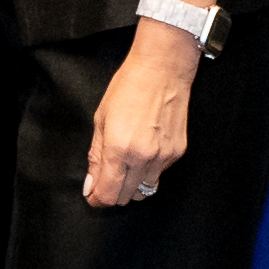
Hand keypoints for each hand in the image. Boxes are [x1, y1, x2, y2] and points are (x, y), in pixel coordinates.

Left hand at [85, 21, 199, 206]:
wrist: (162, 70)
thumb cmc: (128, 88)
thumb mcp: (101, 120)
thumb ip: (95, 157)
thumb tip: (90, 185)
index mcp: (119, 149)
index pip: (108, 194)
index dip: (96, 199)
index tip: (92, 195)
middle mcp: (143, 157)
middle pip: (126, 198)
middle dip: (112, 193)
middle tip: (104, 180)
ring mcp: (163, 157)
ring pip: (145, 190)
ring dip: (131, 185)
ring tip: (124, 165)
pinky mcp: (177, 153)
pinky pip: (159, 175)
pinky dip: (148, 171)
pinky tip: (142, 151)